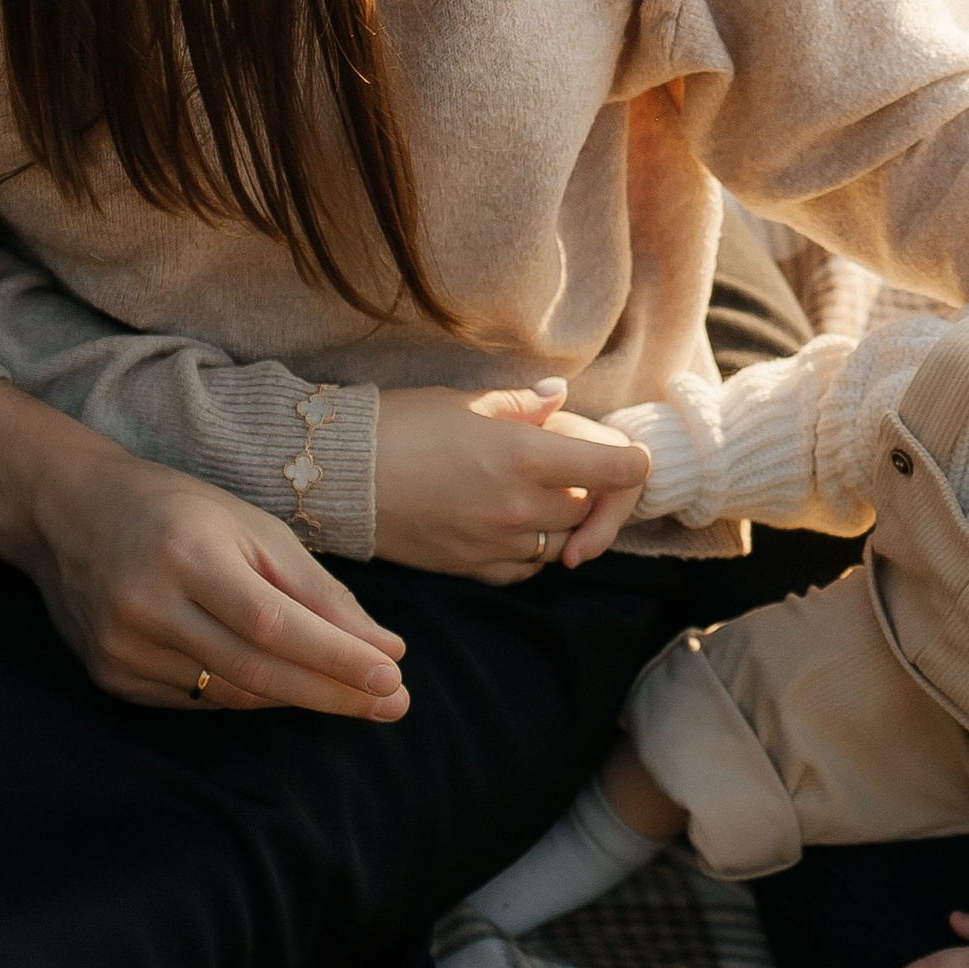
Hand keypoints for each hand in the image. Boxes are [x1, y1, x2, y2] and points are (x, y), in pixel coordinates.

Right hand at [0, 381, 408, 719]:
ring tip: (357, 696)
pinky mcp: (110, 676)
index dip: (335, 658)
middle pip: (255, 671)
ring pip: (230, 694)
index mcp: (186, 555)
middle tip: (394, 705)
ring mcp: (120, 649)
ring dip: (300, 699)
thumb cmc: (179, 512)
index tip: (393, 678)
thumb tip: (387, 650)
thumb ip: (319, 591)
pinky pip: (199, 700)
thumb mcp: (255, 529)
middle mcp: (145, 606)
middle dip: (333, 692)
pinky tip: (288, 686)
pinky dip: (252, 696)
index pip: (273, 624)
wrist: (68, 513)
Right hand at [372, 381, 650, 580]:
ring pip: (562, 543)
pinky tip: (513, 526)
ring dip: (562, 522)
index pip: (620, 470)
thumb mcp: (467, 401)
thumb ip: (524, 404)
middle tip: (566, 465)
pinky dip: (531, 551)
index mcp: (528, 456)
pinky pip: (524, 569)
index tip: (624, 455)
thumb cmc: (400, 424)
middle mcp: (520, 506)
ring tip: (536, 493)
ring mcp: (496, 543)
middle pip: (592, 508)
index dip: (631, 461)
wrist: (337, 474)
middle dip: (589, 487)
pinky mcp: (470, 568)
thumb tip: (560, 398)